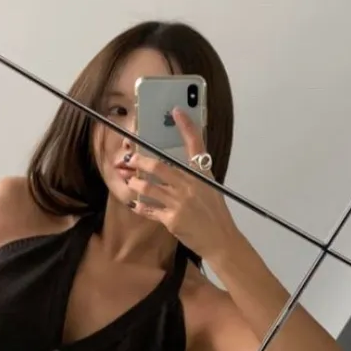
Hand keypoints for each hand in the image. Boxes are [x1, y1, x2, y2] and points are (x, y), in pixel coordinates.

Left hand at [125, 108, 239, 263]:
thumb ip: (194, 176)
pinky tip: (136, 204)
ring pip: (149, 187)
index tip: (177, 111)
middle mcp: (191, 185)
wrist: (221, 240)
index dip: (186, 126)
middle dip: (139, 160)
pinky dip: (141, 206)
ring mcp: (180, 203)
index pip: (195, 145)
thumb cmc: (215, 214)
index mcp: (202, 174)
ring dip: (135, 183)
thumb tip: (175, 167)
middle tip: (129, 158)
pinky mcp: (172, 220)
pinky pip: (150, 209)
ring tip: (130, 182)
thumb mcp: (210, 188)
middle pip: (159, 166)